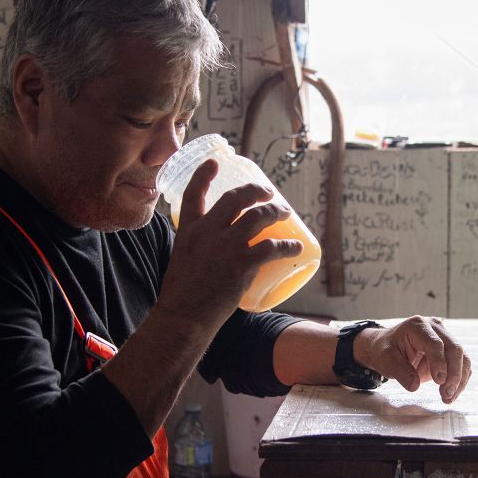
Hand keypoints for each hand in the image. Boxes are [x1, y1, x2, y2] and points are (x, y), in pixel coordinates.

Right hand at [159, 159, 302, 321]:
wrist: (184, 315)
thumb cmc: (181, 294)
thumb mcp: (181, 258)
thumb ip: (198, 246)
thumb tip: (218, 246)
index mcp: (188, 229)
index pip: (193, 192)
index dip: (204, 174)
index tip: (215, 162)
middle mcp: (207, 231)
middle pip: (235, 198)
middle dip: (255, 191)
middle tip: (268, 193)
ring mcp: (226, 246)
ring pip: (258, 217)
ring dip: (276, 212)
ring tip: (285, 213)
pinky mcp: (242, 263)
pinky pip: (272, 248)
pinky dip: (288, 247)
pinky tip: (297, 248)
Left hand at [355, 316, 471, 403]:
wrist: (388, 348)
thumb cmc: (386, 350)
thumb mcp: (386, 360)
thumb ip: (400, 372)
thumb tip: (414, 386)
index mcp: (418, 326)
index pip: (435, 343)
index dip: (439, 363)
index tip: (439, 381)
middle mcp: (435, 328)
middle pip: (454, 349)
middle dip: (454, 374)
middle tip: (446, 394)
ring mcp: (445, 338)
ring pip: (463, 357)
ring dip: (459, 379)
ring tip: (448, 397)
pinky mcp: (449, 351)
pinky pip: (462, 365)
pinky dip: (460, 380)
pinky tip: (451, 393)